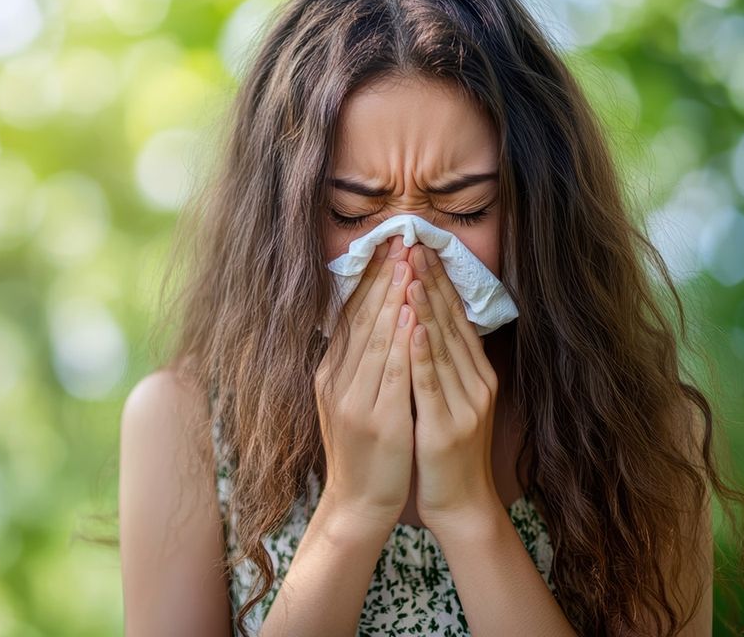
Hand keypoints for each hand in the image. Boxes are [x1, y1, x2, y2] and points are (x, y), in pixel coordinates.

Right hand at [314, 235, 416, 536]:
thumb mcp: (345, 402)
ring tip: (406, 264)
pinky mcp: (378, 419)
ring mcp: (354, 399)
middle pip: (360, 319)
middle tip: (397, 240)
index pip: (348, 317)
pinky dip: (402, 339)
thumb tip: (364, 323)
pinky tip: (414, 313)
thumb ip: (352, 365)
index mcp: (329, 374)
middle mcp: (336, 381)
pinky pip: (392, 371)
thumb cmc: (361, 453)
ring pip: (375, 338)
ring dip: (392, 298)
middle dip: (381, 278)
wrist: (357, 504)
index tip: (383, 248)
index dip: (367, 281)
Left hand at [404, 243, 501, 530]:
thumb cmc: (445, 450)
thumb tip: (425, 320)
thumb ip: (442, 362)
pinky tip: (414, 327)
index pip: (456, 317)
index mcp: (475, 374)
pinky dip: (423, 354)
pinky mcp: (446, 426)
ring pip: (442, 346)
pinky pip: (431, 384)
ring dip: (427, 306)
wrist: (460, 504)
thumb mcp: (449, 399)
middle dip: (431, 281)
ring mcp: (464, 404)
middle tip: (414, 242)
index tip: (420, 247)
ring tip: (413, 270)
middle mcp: (475, 382)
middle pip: (451, 322)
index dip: (438, 281)